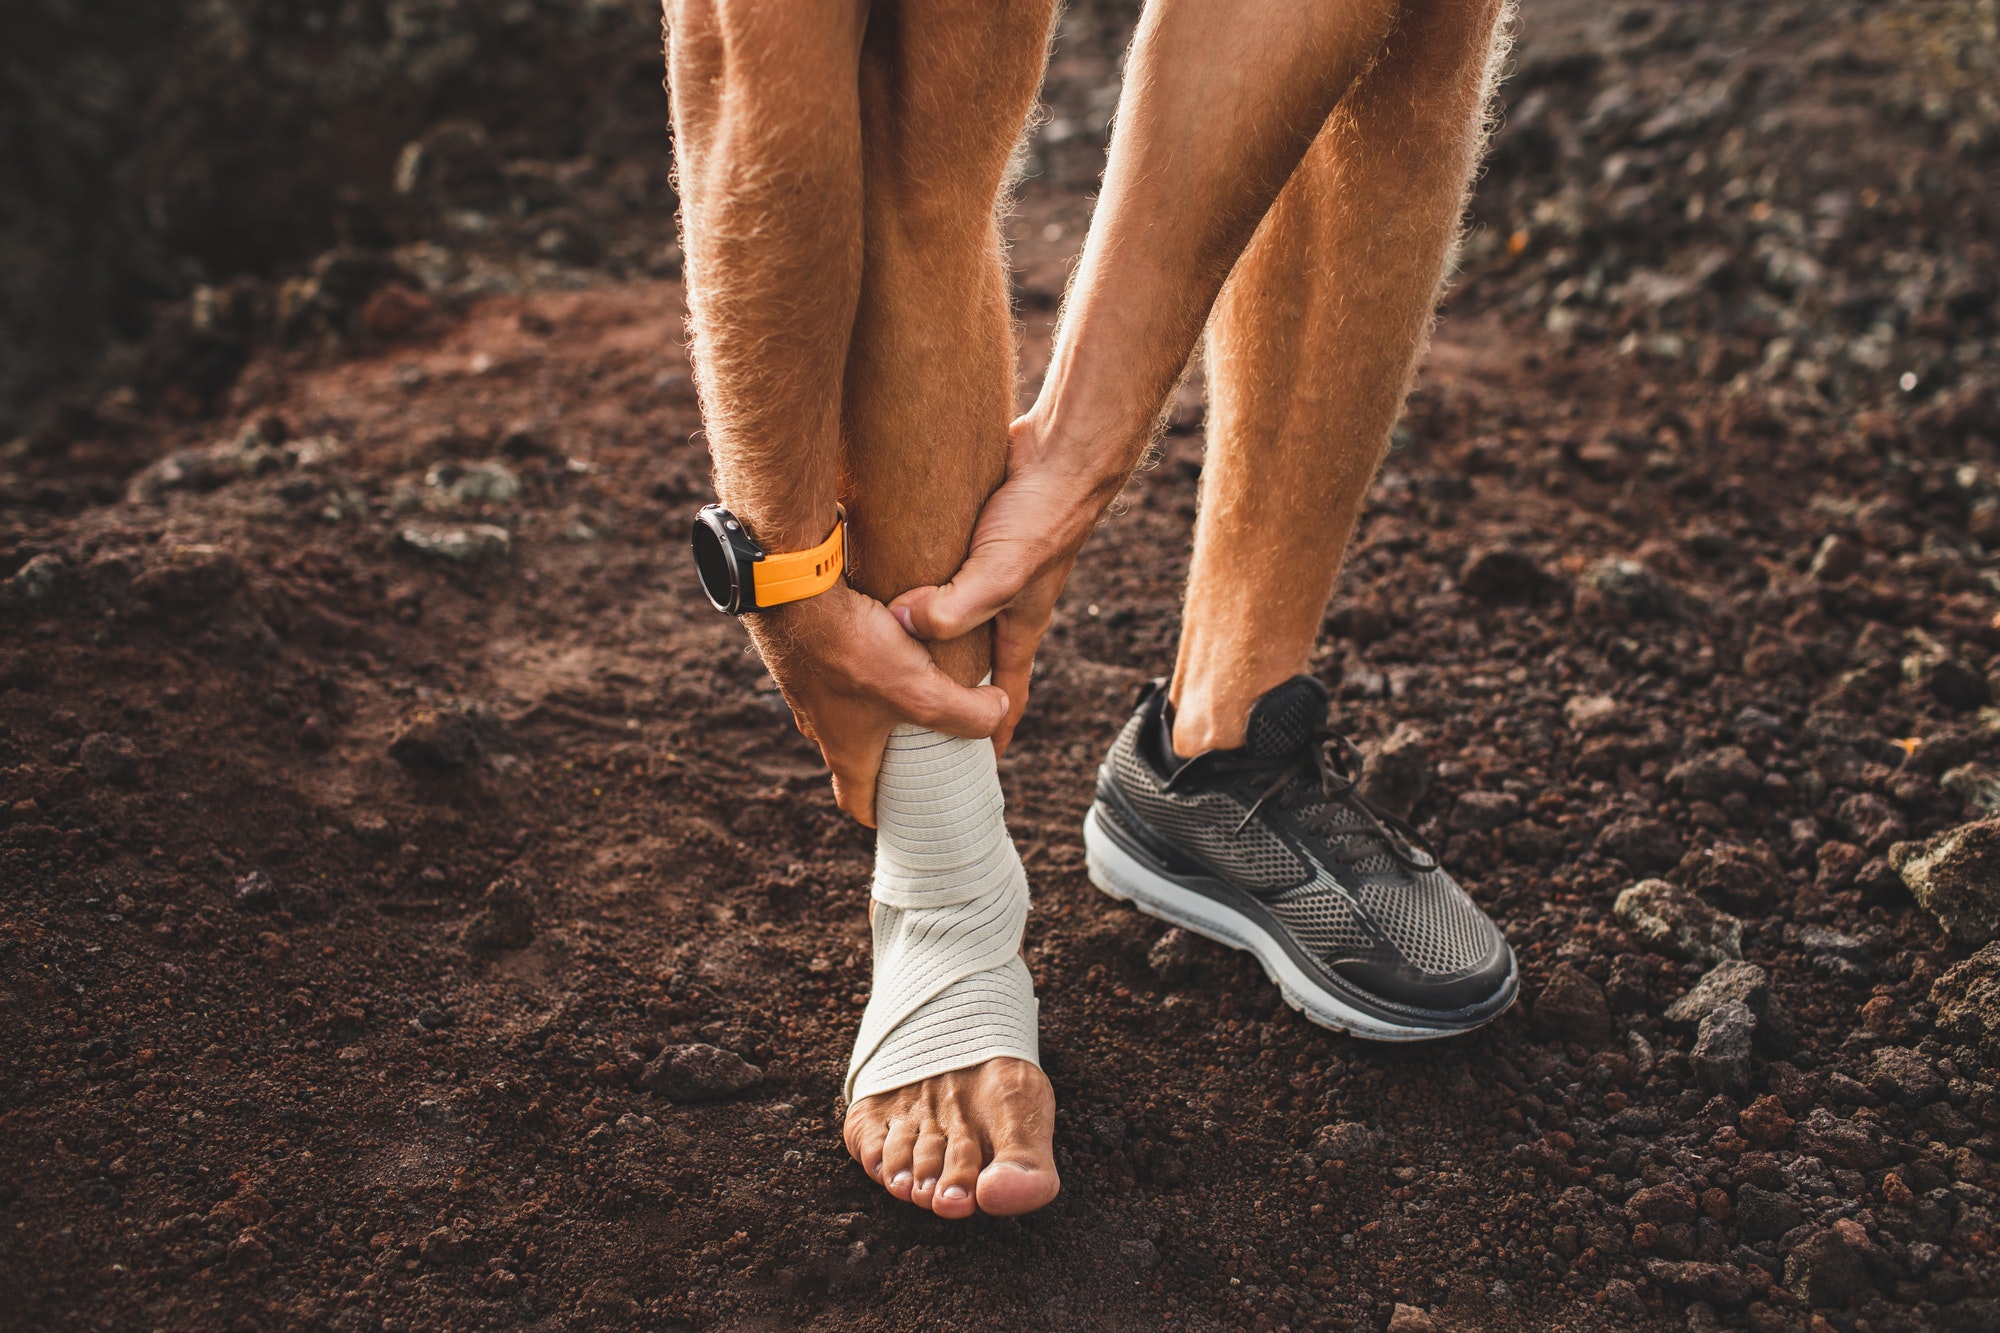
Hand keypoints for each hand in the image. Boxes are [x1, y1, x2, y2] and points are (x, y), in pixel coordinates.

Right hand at [749, 581, 1008, 826]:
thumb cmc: (853, 650)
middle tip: (920, 752)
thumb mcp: (921, 690)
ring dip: (876, 711)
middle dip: (887, 759)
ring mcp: (810, 688)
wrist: (794, 593)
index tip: (899, 817)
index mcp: (845, 750)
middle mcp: (821, 725)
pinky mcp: (808, 653)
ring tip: (912, 695)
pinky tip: (889, 646)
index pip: (856, 802)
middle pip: (855, 755)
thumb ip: (967, 712)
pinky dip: (864, 671)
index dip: (879, 814)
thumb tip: (998, 711)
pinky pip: (839, 672)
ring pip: (848, 712)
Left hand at [888, 414, 1128, 753]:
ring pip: (950, 615)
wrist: (1061, 453)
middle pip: (971, 661)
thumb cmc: (1042, 517)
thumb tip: (905, 625)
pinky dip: (914, 582)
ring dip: (923, 635)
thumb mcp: (999, 572)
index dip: (990, 736)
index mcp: (1018, 628)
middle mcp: (1003, 605)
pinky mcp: (970, 538)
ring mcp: (987, 571)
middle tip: (910, 716)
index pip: (1006, 698)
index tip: (972, 770)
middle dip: (947, 692)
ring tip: (880, 653)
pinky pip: (938, 571)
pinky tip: (880, 581)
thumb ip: (957, 606)